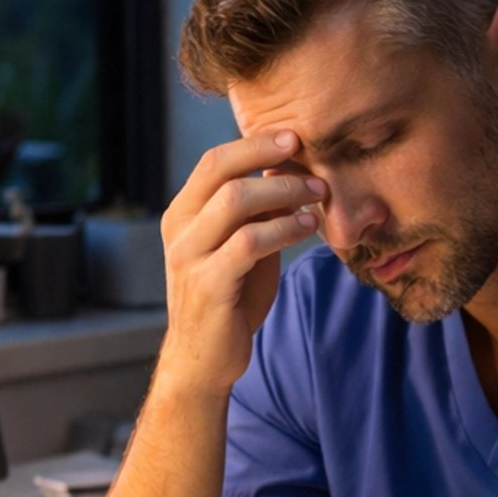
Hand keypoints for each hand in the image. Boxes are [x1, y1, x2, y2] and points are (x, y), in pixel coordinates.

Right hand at [159, 129, 325, 397]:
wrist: (203, 359)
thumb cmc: (229, 299)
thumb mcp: (241, 247)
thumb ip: (257, 213)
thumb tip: (288, 169)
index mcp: (182, 214)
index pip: (214, 161)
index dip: (254, 144)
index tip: (293, 136)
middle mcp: (179, 230)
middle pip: (223, 171)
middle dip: (269, 157)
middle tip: (311, 162)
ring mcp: (189, 257)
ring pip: (237, 202)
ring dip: (285, 193)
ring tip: (318, 196)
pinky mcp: (209, 285)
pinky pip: (250, 243)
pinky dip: (284, 228)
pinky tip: (307, 226)